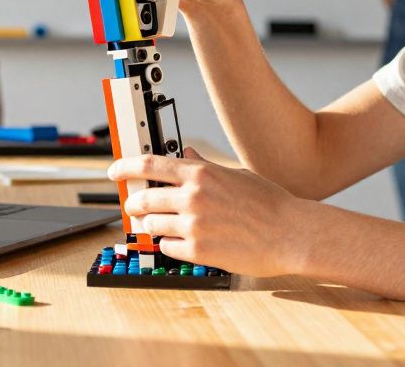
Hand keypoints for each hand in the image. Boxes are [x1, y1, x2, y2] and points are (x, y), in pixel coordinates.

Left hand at [108, 148, 314, 276]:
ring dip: (150, 226)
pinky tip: (182, 243)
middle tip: (134, 207)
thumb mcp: (236, 175)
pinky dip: (169, 245)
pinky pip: (167, 248)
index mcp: (201, 174)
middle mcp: (193, 197)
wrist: (291, 234)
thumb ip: (206, 166)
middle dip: (134, 203)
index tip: (114, 171)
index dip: (125, 166)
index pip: (150, 164)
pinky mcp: (198, 251)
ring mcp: (193, 225)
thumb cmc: (270, 203)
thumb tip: (188, 153)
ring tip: (157, 226)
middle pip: (144, 198)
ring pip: (151, 225)